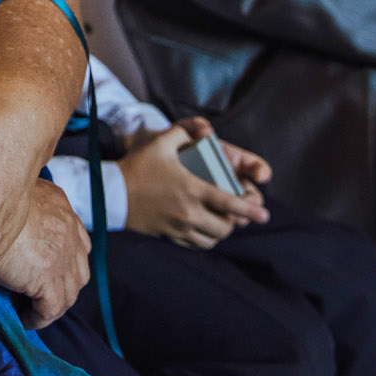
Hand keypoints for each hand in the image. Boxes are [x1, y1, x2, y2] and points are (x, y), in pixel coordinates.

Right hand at [0, 181, 90, 327]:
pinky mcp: (49, 276)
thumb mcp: (6, 195)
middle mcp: (68, 227)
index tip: (45, 272)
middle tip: (38, 295)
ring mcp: (62, 253)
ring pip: (69, 292)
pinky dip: (39, 318)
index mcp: (59, 203)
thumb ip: (17, 207)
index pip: (77, 239)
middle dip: (63, 284)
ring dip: (51, 304)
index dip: (64, 260)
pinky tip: (23, 318)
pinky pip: (52, 309)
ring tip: (30, 310)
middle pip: (79, 268)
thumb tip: (7, 229)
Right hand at [118, 124, 267, 248]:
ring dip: (222, 232)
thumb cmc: (137, 166)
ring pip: (213, 239)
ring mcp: (179, 227)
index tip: (265, 214)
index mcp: (192, 189)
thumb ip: (185, 133)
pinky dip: (206, 239)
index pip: (230, 204)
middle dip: (238, 221)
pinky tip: (205, 229)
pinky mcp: (169, 235)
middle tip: (240, 213)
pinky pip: (196, 245)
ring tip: (224, 221)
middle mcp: (189, 212)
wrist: (111, 193)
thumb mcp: (161, 143)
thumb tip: (205, 131)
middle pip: (226, 227)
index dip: (251, 209)